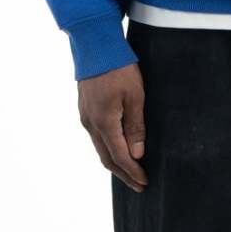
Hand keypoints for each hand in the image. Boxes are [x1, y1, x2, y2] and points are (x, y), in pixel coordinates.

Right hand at [77, 62, 148, 190]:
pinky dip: (108, 149)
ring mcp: (85, 117)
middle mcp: (91, 124)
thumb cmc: (118, 68)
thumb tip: (137, 154)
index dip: (133, 172)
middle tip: (139, 185)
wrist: (95, 46)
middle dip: (123, 174)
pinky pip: (96, 137)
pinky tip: (117, 149)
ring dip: (115, 163)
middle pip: (106, 158)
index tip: (144, 182)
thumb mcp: (135, 96)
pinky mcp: (85, 109)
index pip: (119, 157)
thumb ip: (135, 127)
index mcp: (104, 122)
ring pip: (100, 148)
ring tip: (130, 172)